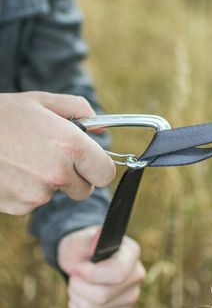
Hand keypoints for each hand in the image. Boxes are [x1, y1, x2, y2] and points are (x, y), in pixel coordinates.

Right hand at [0, 91, 114, 214]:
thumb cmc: (2, 115)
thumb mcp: (42, 101)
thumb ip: (79, 110)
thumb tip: (100, 128)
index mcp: (70, 146)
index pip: (106, 173)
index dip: (100, 168)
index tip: (91, 162)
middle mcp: (58, 173)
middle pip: (86, 189)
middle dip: (76, 177)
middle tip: (56, 157)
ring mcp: (37, 194)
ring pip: (58, 194)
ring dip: (50, 182)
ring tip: (27, 158)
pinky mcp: (19, 207)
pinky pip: (35, 201)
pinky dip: (29, 189)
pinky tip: (13, 171)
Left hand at [58, 226, 144, 307]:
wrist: (81, 263)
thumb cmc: (82, 248)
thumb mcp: (80, 240)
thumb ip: (88, 239)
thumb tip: (99, 234)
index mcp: (132, 253)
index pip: (119, 271)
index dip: (93, 274)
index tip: (77, 268)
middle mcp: (136, 275)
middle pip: (104, 295)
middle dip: (80, 287)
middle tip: (74, 275)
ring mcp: (131, 296)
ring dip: (78, 299)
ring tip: (78, 285)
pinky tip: (83, 297)